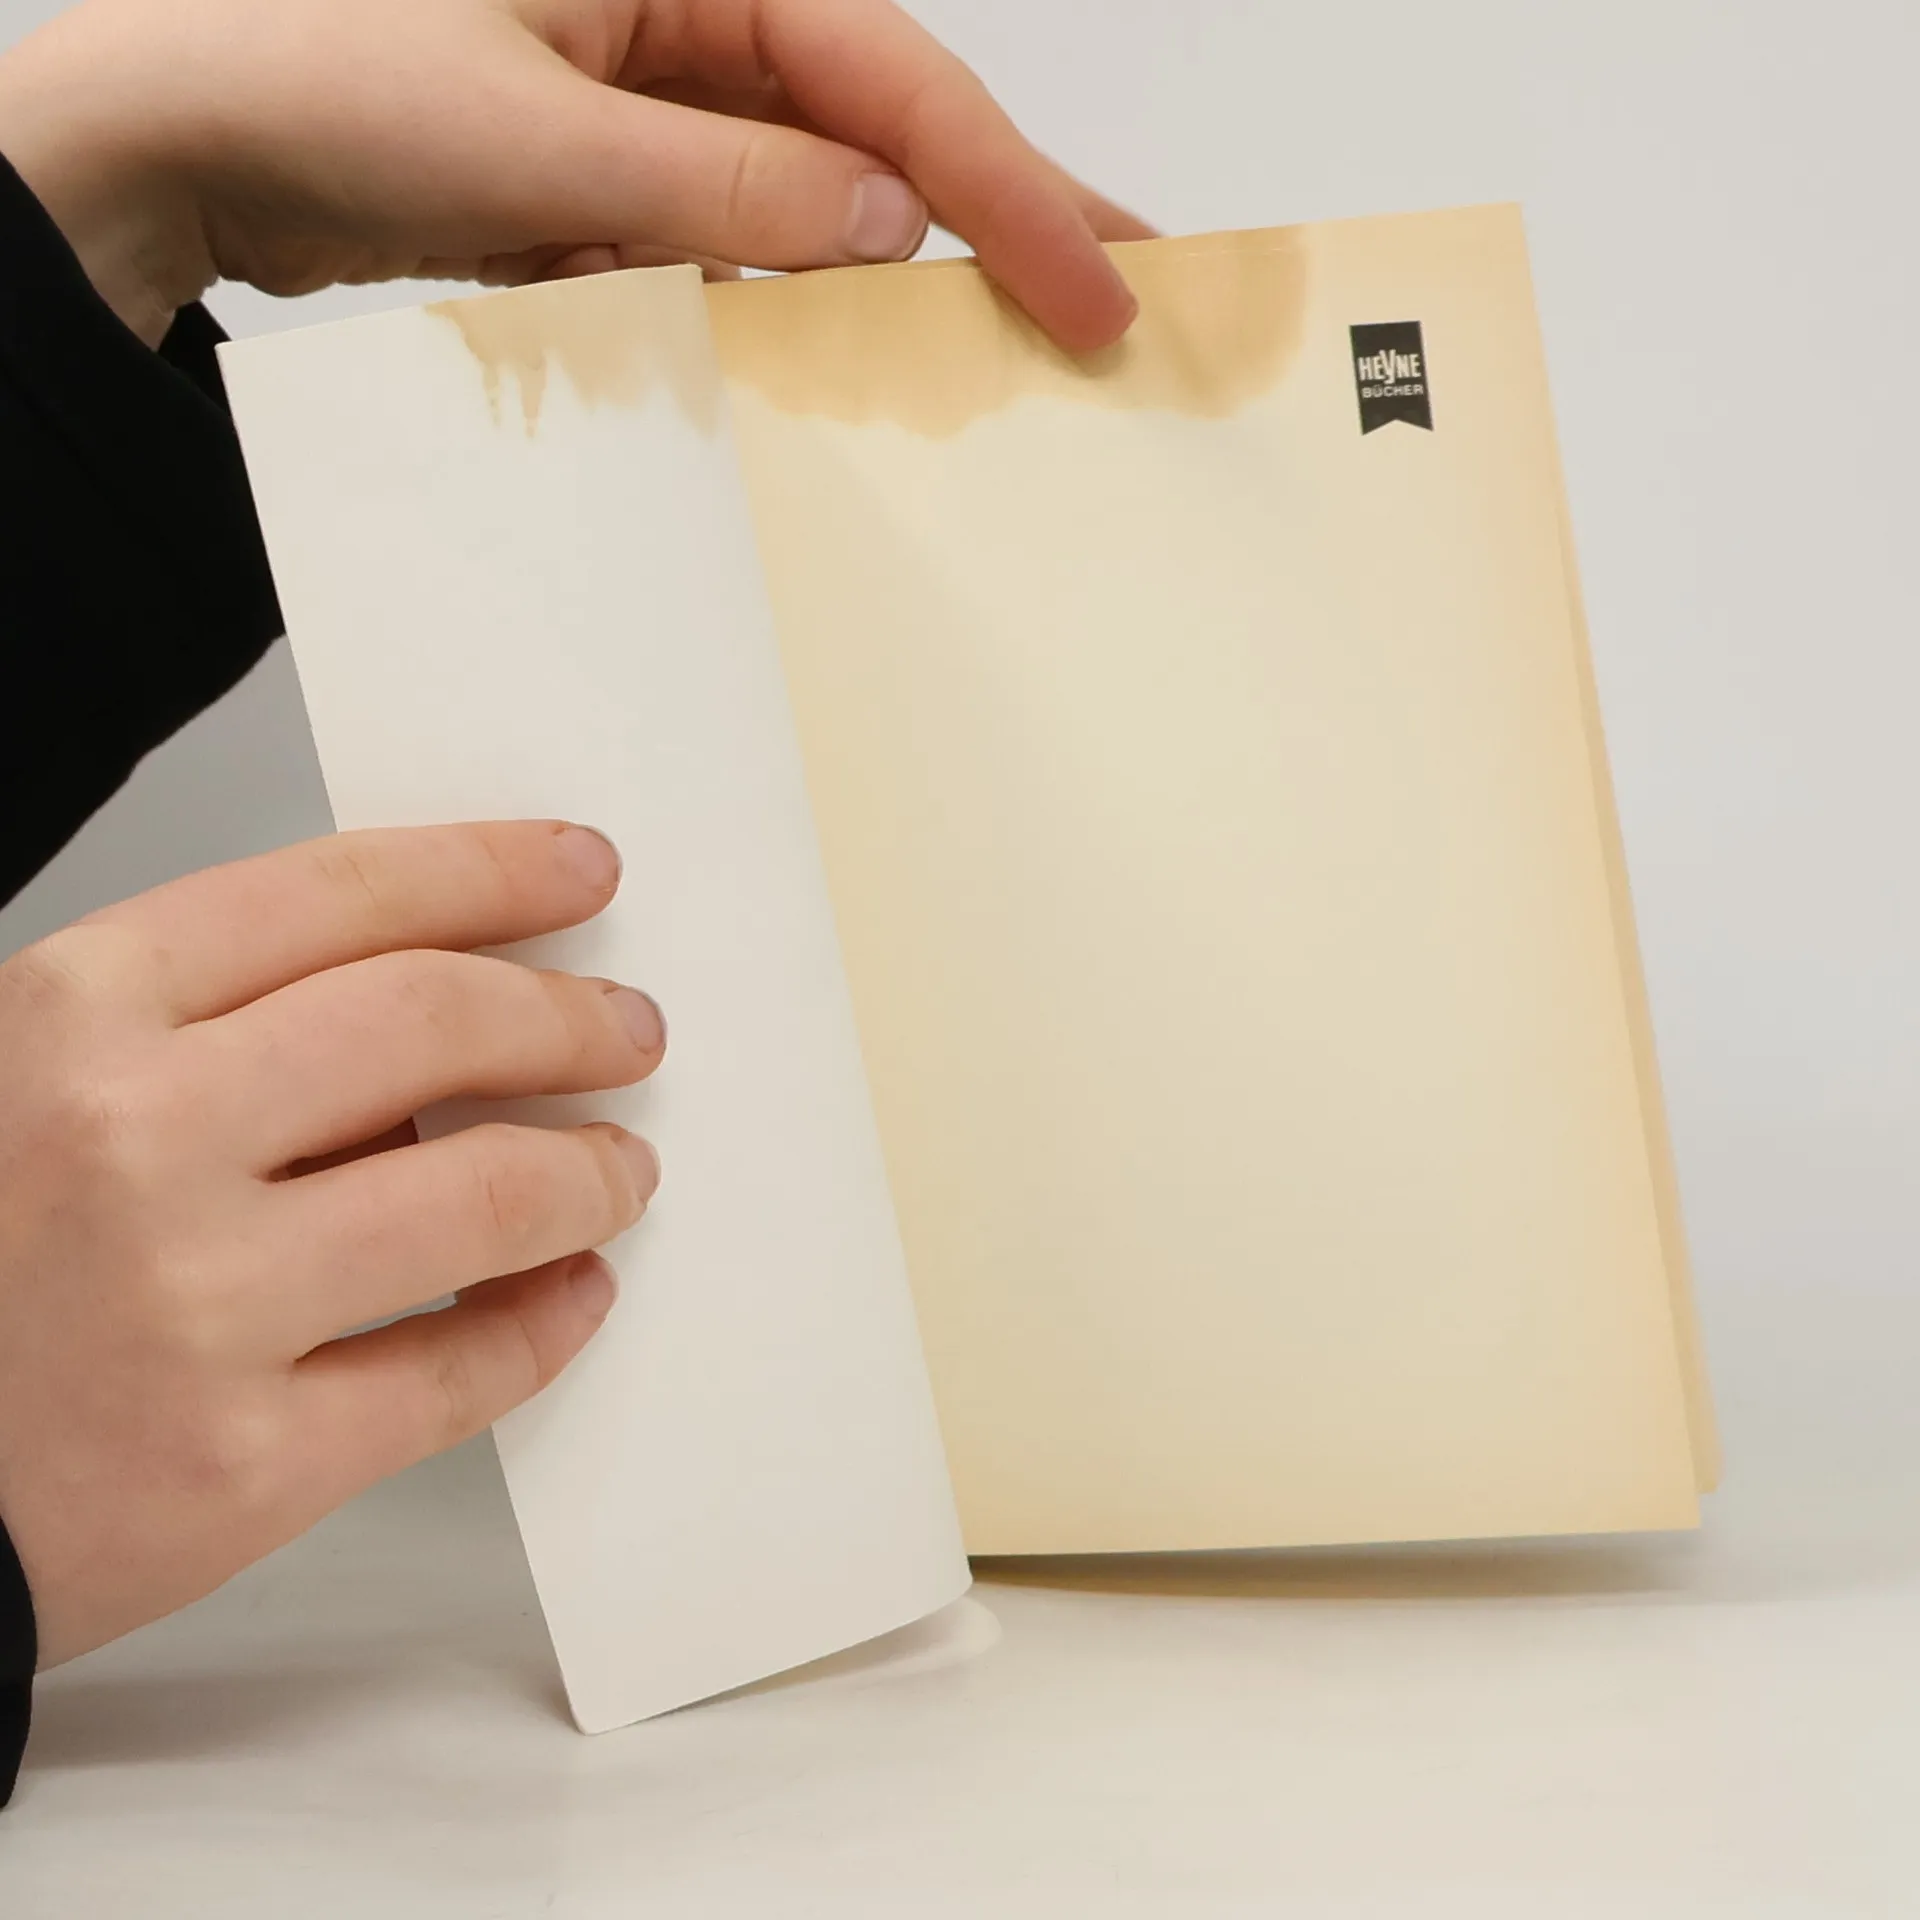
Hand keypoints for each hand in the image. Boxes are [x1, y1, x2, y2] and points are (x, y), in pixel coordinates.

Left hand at [0, 0, 1150, 352]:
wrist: (172, 144)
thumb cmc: (306, 77)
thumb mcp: (530, 136)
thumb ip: (722, 187)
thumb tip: (887, 227)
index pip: (887, 76)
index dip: (1006, 186)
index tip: (1095, 284)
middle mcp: (683, 23)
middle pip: (882, 124)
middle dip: (1002, 212)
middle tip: (1123, 293)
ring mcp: (651, 108)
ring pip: (813, 203)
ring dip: (892, 286)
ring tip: (1006, 358)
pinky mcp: (616, 186)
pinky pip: (732, 253)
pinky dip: (776, 313)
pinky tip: (836, 366)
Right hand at [0, 820, 664, 1667]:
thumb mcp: (24, 1083)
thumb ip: (200, 1034)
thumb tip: (428, 1026)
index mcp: (74, 1015)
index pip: (342, 894)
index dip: (490, 870)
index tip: (578, 871)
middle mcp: (134, 1139)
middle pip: (437, 1023)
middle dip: (567, 1017)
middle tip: (624, 1030)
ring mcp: (191, 1305)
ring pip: (483, 1196)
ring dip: (589, 1173)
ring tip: (618, 1169)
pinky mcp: (237, 1467)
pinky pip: (458, 1374)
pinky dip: (546, 1325)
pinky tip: (569, 1294)